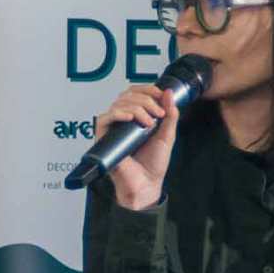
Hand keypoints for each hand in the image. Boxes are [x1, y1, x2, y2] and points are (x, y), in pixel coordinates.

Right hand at [96, 85, 179, 210]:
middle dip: (146, 100)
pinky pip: (104, 117)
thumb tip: (169, 93)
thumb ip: (170, 115)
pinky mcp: (103, 137)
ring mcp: (112, 128)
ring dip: (137, 108)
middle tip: (158, 114)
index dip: (147, 89)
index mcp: (136, 117)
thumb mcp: (167, 135)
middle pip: (127, 95)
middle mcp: (123, 120)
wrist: (146, 183)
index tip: (161, 96)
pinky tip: (130, 118)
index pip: (135, 93)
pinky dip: (118, 113)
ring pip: (119, 104)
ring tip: (149, 123)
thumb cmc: (153, 163)